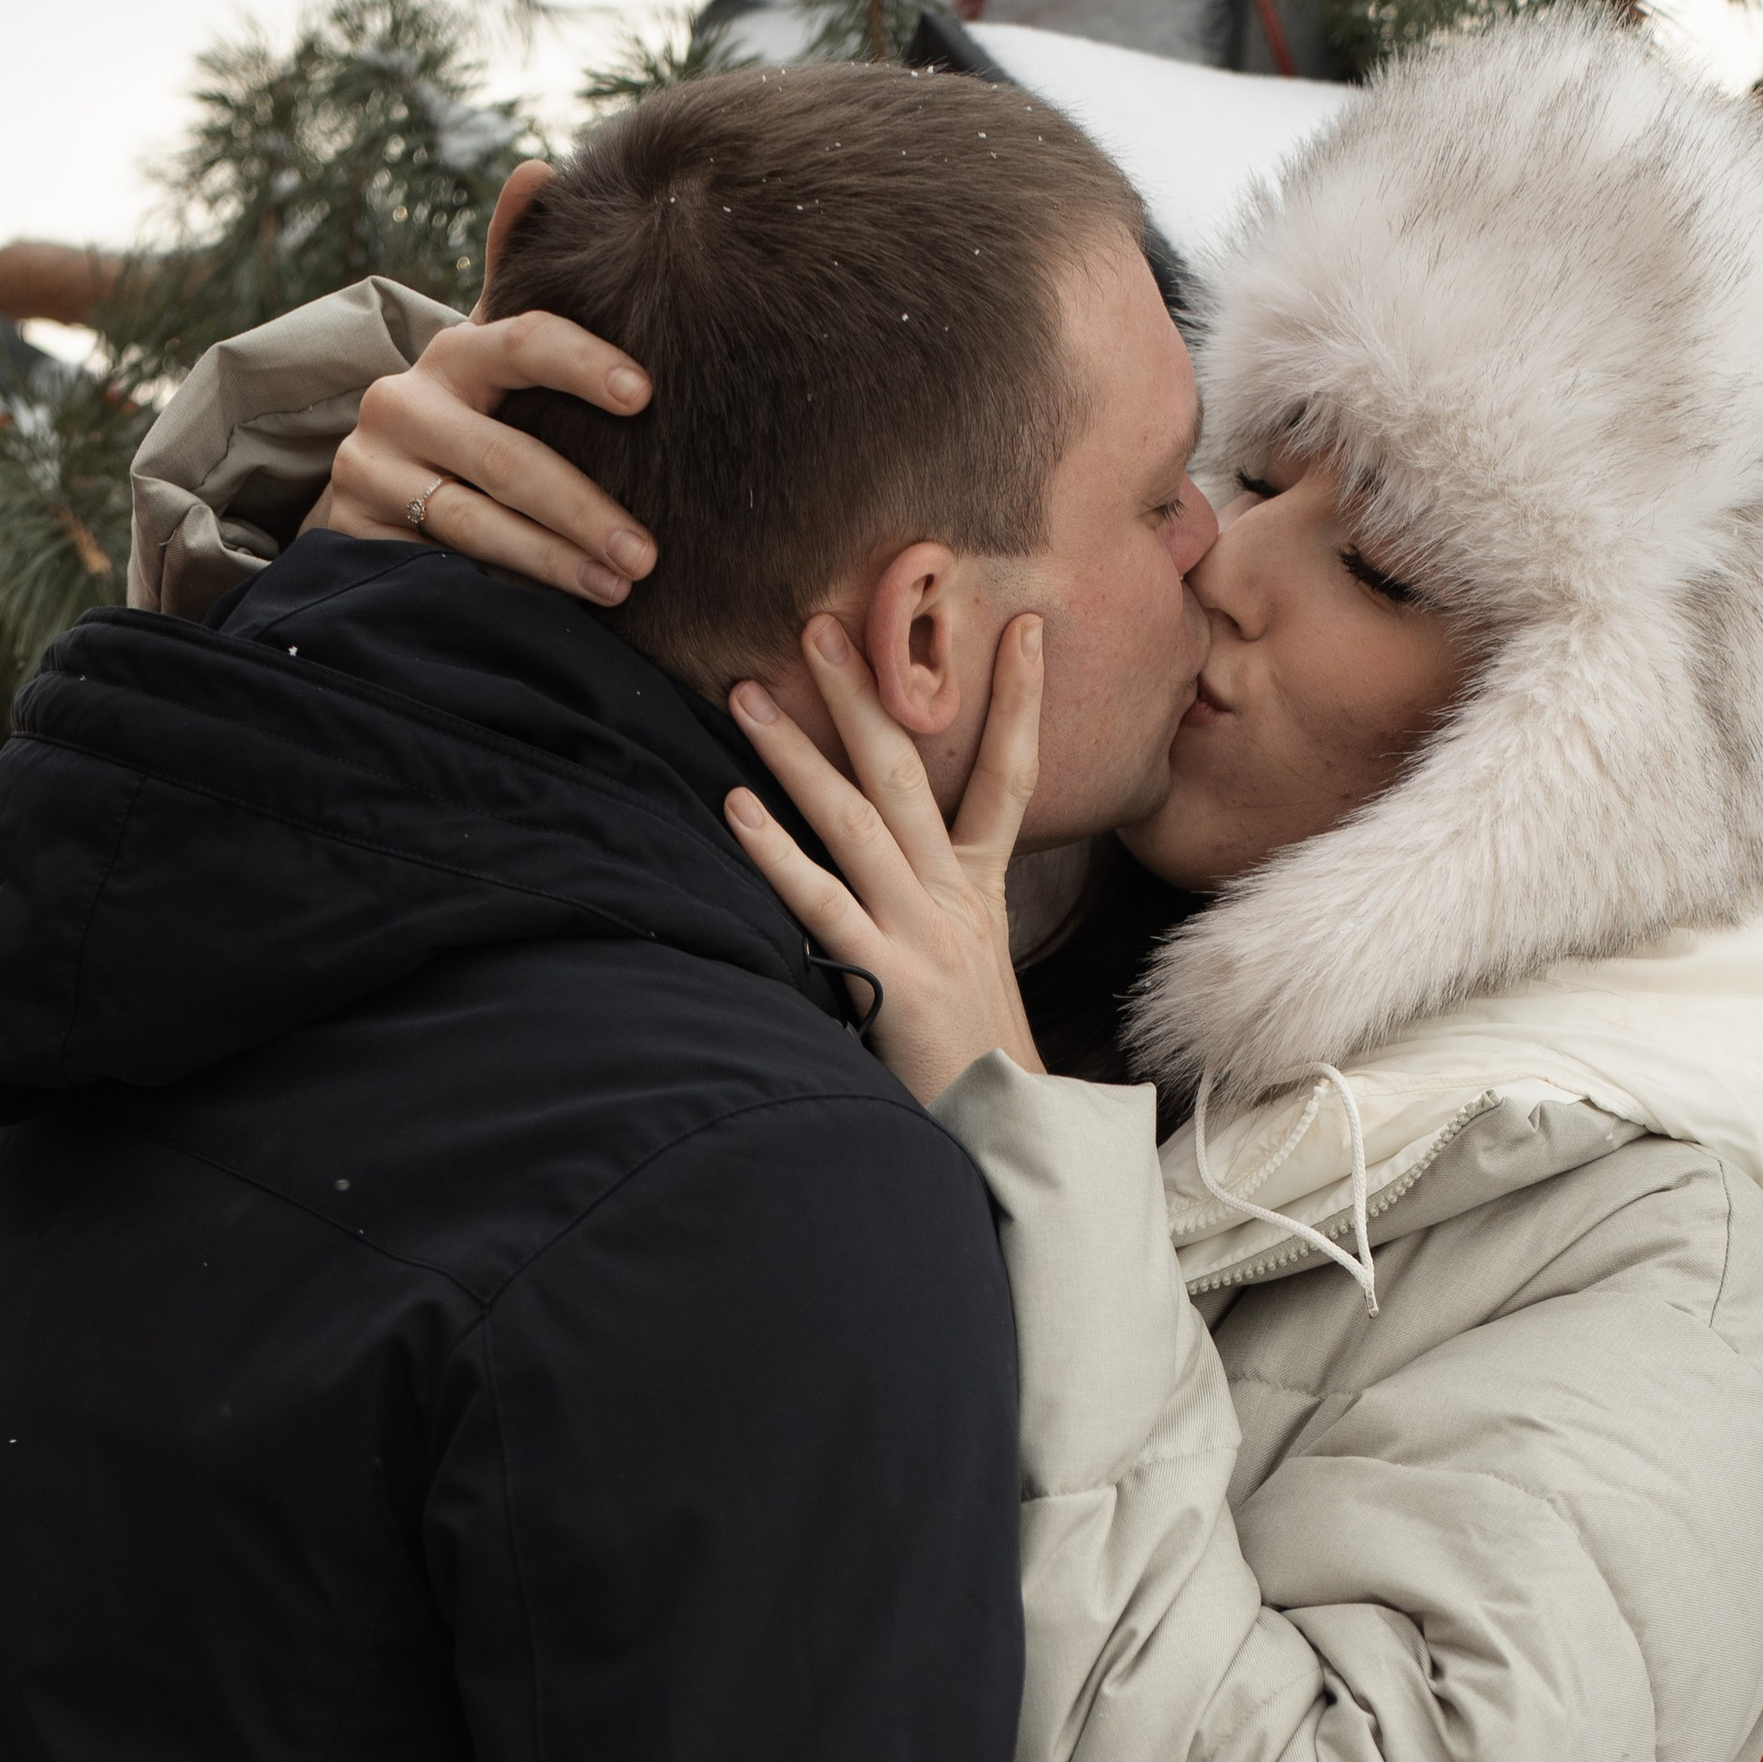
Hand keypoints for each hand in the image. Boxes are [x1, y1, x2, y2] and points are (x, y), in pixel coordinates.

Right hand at [316, 317, 659, 606]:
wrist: (378, 492)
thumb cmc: (481, 444)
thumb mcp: (509, 404)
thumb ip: (556, 385)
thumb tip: (658, 397)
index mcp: (457, 356)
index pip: (523, 343)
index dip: (582, 364)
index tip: (643, 395)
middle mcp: (403, 401)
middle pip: (506, 458)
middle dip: (583, 510)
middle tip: (645, 555)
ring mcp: (369, 466)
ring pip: (473, 522)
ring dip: (552, 562)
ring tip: (615, 588)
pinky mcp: (351, 526)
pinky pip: (438, 565)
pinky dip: (500, 591)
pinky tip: (548, 616)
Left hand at [723, 615, 1044, 1105]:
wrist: (1010, 1140)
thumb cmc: (979, 1062)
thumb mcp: (973, 971)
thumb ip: (942, 914)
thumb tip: (897, 869)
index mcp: (981, 893)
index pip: (1013, 777)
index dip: (1023, 701)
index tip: (1027, 626)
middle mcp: (954, 900)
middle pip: (912, 773)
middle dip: (867, 692)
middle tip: (819, 622)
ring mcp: (920, 935)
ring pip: (856, 819)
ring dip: (798, 749)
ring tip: (748, 692)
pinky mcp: (886, 980)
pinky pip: (823, 904)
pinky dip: (776, 852)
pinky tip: (735, 807)